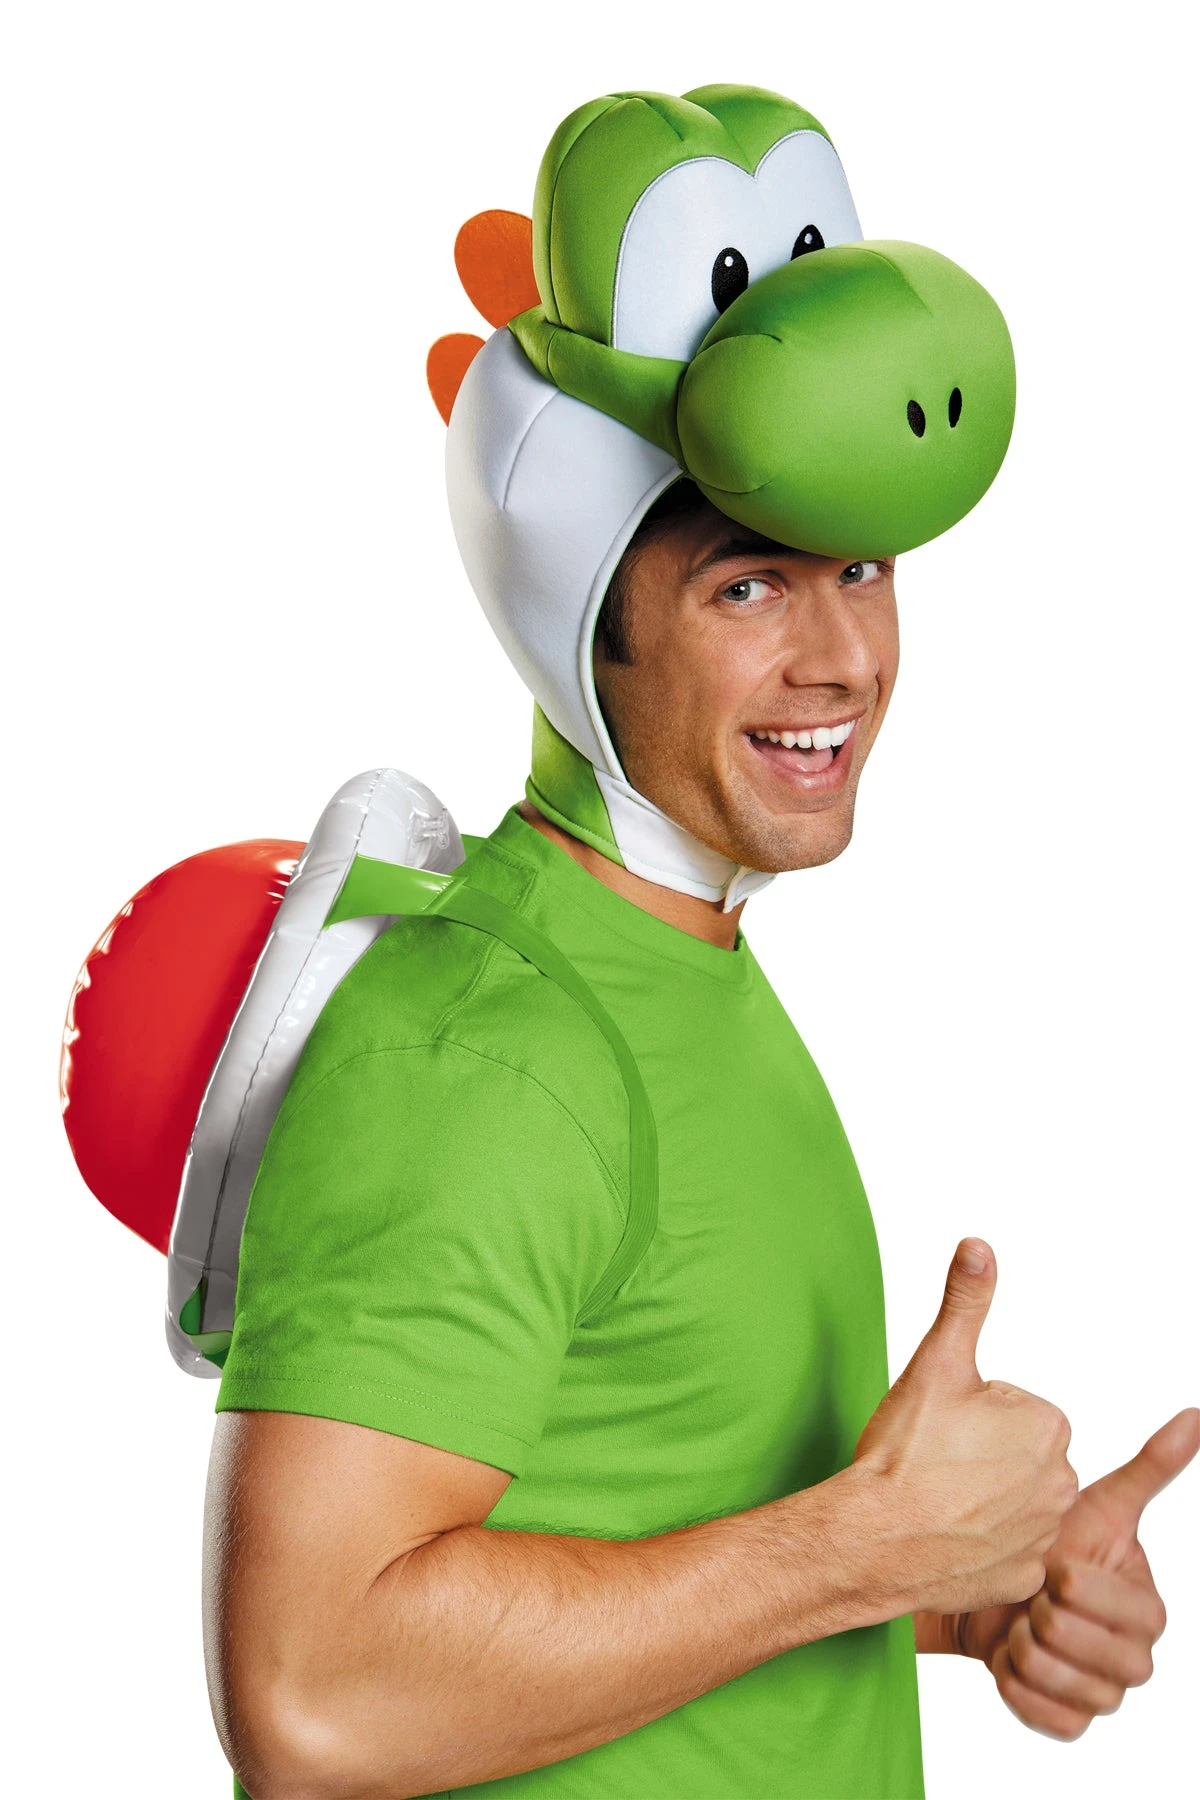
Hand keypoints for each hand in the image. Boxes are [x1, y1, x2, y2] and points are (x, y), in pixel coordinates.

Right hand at [852, 1240, 1077, 1616]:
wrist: (871, 1540)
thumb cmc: (903, 1454)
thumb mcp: (936, 1362)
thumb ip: (966, 1301)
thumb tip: (978, 1247)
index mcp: (1047, 1425)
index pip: (1013, 1405)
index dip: (971, 1413)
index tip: (942, 1429)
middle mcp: (1060, 1482)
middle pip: (1016, 1454)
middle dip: (982, 1455)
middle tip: (936, 1463)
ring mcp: (1043, 1536)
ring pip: (1013, 1501)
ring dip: (983, 1500)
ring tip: (937, 1500)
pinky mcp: (1023, 1577)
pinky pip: (1007, 1551)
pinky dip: (980, 1545)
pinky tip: (946, 1537)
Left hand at [959, 1408, 1199, 1738]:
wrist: (994, 1588)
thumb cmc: (1050, 1541)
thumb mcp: (1098, 1502)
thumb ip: (1152, 1467)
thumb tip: (1195, 1414)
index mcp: (1150, 1610)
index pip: (1122, 1609)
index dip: (1076, 1585)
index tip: (1053, 1563)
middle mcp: (1136, 1661)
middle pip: (1083, 1646)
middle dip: (1041, 1612)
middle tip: (1030, 1592)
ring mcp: (1105, 1697)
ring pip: (1058, 1681)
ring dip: (1021, 1644)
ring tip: (1018, 1618)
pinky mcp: (1070, 1724)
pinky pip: (1043, 1718)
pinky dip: (1014, 1683)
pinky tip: (1008, 1654)